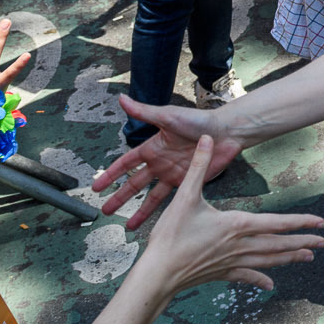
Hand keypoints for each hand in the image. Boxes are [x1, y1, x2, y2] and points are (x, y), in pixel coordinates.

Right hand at [93, 100, 239, 227]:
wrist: (226, 132)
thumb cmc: (198, 120)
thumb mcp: (167, 116)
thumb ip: (143, 112)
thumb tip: (121, 98)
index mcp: (153, 147)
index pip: (126, 163)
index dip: (111, 174)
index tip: (97, 187)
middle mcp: (160, 162)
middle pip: (135, 184)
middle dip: (120, 197)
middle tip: (105, 210)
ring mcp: (174, 174)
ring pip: (151, 196)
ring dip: (140, 210)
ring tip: (128, 226)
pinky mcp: (188, 182)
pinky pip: (173, 199)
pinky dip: (164, 210)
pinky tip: (158, 221)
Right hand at [127, 136, 323, 294]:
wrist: (157, 273)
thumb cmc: (171, 235)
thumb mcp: (185, 196)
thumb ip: (199, 166)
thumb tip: (208, 138)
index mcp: (237, 225)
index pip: (277, 223)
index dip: (300, 222)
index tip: (320, 223)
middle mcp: (240, 245)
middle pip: (278, 244)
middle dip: (302, 242)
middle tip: (323, 243)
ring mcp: (232, 261)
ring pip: (267, 260)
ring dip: (289, 258)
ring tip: (308, 257)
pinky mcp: (221, 273)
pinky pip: (246, 275)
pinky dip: (260, 278)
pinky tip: (270, 285)